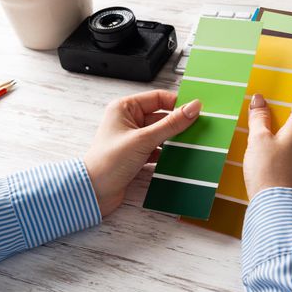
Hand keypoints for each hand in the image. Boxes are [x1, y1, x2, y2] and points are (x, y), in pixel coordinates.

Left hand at [84, 90, 200, 216]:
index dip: (178, 103)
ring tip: (190, 144)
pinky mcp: (136, 155)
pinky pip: (158, 149)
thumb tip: (193, 108)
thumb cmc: (108, 162)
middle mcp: (128, 120)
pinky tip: (178, 158)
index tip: (196, 110)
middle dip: (178, 124)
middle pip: (162, 116)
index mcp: (125, 108)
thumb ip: (171, 124)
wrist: (93, 193)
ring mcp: (133, 138)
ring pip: (161, 134)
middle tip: (198, 128)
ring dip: (174, 140)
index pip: (158, 98)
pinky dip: (168, 153)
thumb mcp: (144, 139)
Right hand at [243, 91, 291, 199]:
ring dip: (282, 134)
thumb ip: (259, 117)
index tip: (275, 93)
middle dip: (281, 115)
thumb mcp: (258, 139)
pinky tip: (267, 158)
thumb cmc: (269, 173)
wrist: (278, 208)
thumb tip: (260, 101)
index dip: (289, 93)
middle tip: (262, 116)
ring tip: (261, 139)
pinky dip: (283, 151)